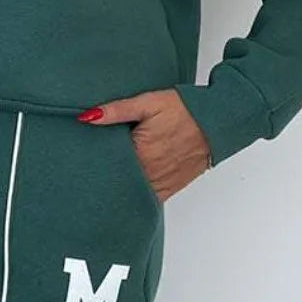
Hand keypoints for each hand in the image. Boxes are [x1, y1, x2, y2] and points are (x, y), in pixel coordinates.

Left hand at [77, 89, 211, 201]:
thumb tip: (87, 117)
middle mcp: (150, 173)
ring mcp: (161, 182)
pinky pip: (149, 198)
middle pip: (117, 183)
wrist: (218, 121)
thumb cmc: (185, 110)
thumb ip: (116, 111)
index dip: (94, 164)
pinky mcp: (171, 187)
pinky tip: (128, 189)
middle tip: (91, 173)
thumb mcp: (148, 103)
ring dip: (120, 189)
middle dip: (105, 178)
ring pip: (132, 194)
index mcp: (140, 154)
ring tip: (106, 183)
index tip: (84, 162)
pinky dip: (137, 195)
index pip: (107, 167)